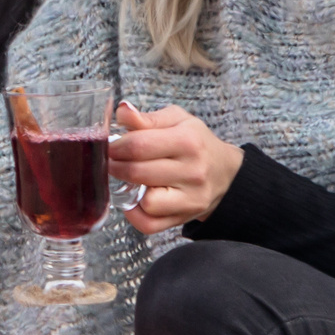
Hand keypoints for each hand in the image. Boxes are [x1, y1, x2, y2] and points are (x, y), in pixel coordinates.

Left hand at [109, 102, 242, 233]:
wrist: (225, 173)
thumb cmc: (196, 143)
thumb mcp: (177, 121)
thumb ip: (147, 118)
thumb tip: (122, 110)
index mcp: (188, 141)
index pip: (139, 145)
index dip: (115, 146)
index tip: (109, 147)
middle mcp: (193, 171)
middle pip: (137, 172)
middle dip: (115, 166)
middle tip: (112, 161)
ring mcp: (190, 198)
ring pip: (146, 202)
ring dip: (129, 191)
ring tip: (129, 179)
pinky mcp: (184, 218)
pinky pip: (149, 224)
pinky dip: (135, 215)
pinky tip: (136, 199)